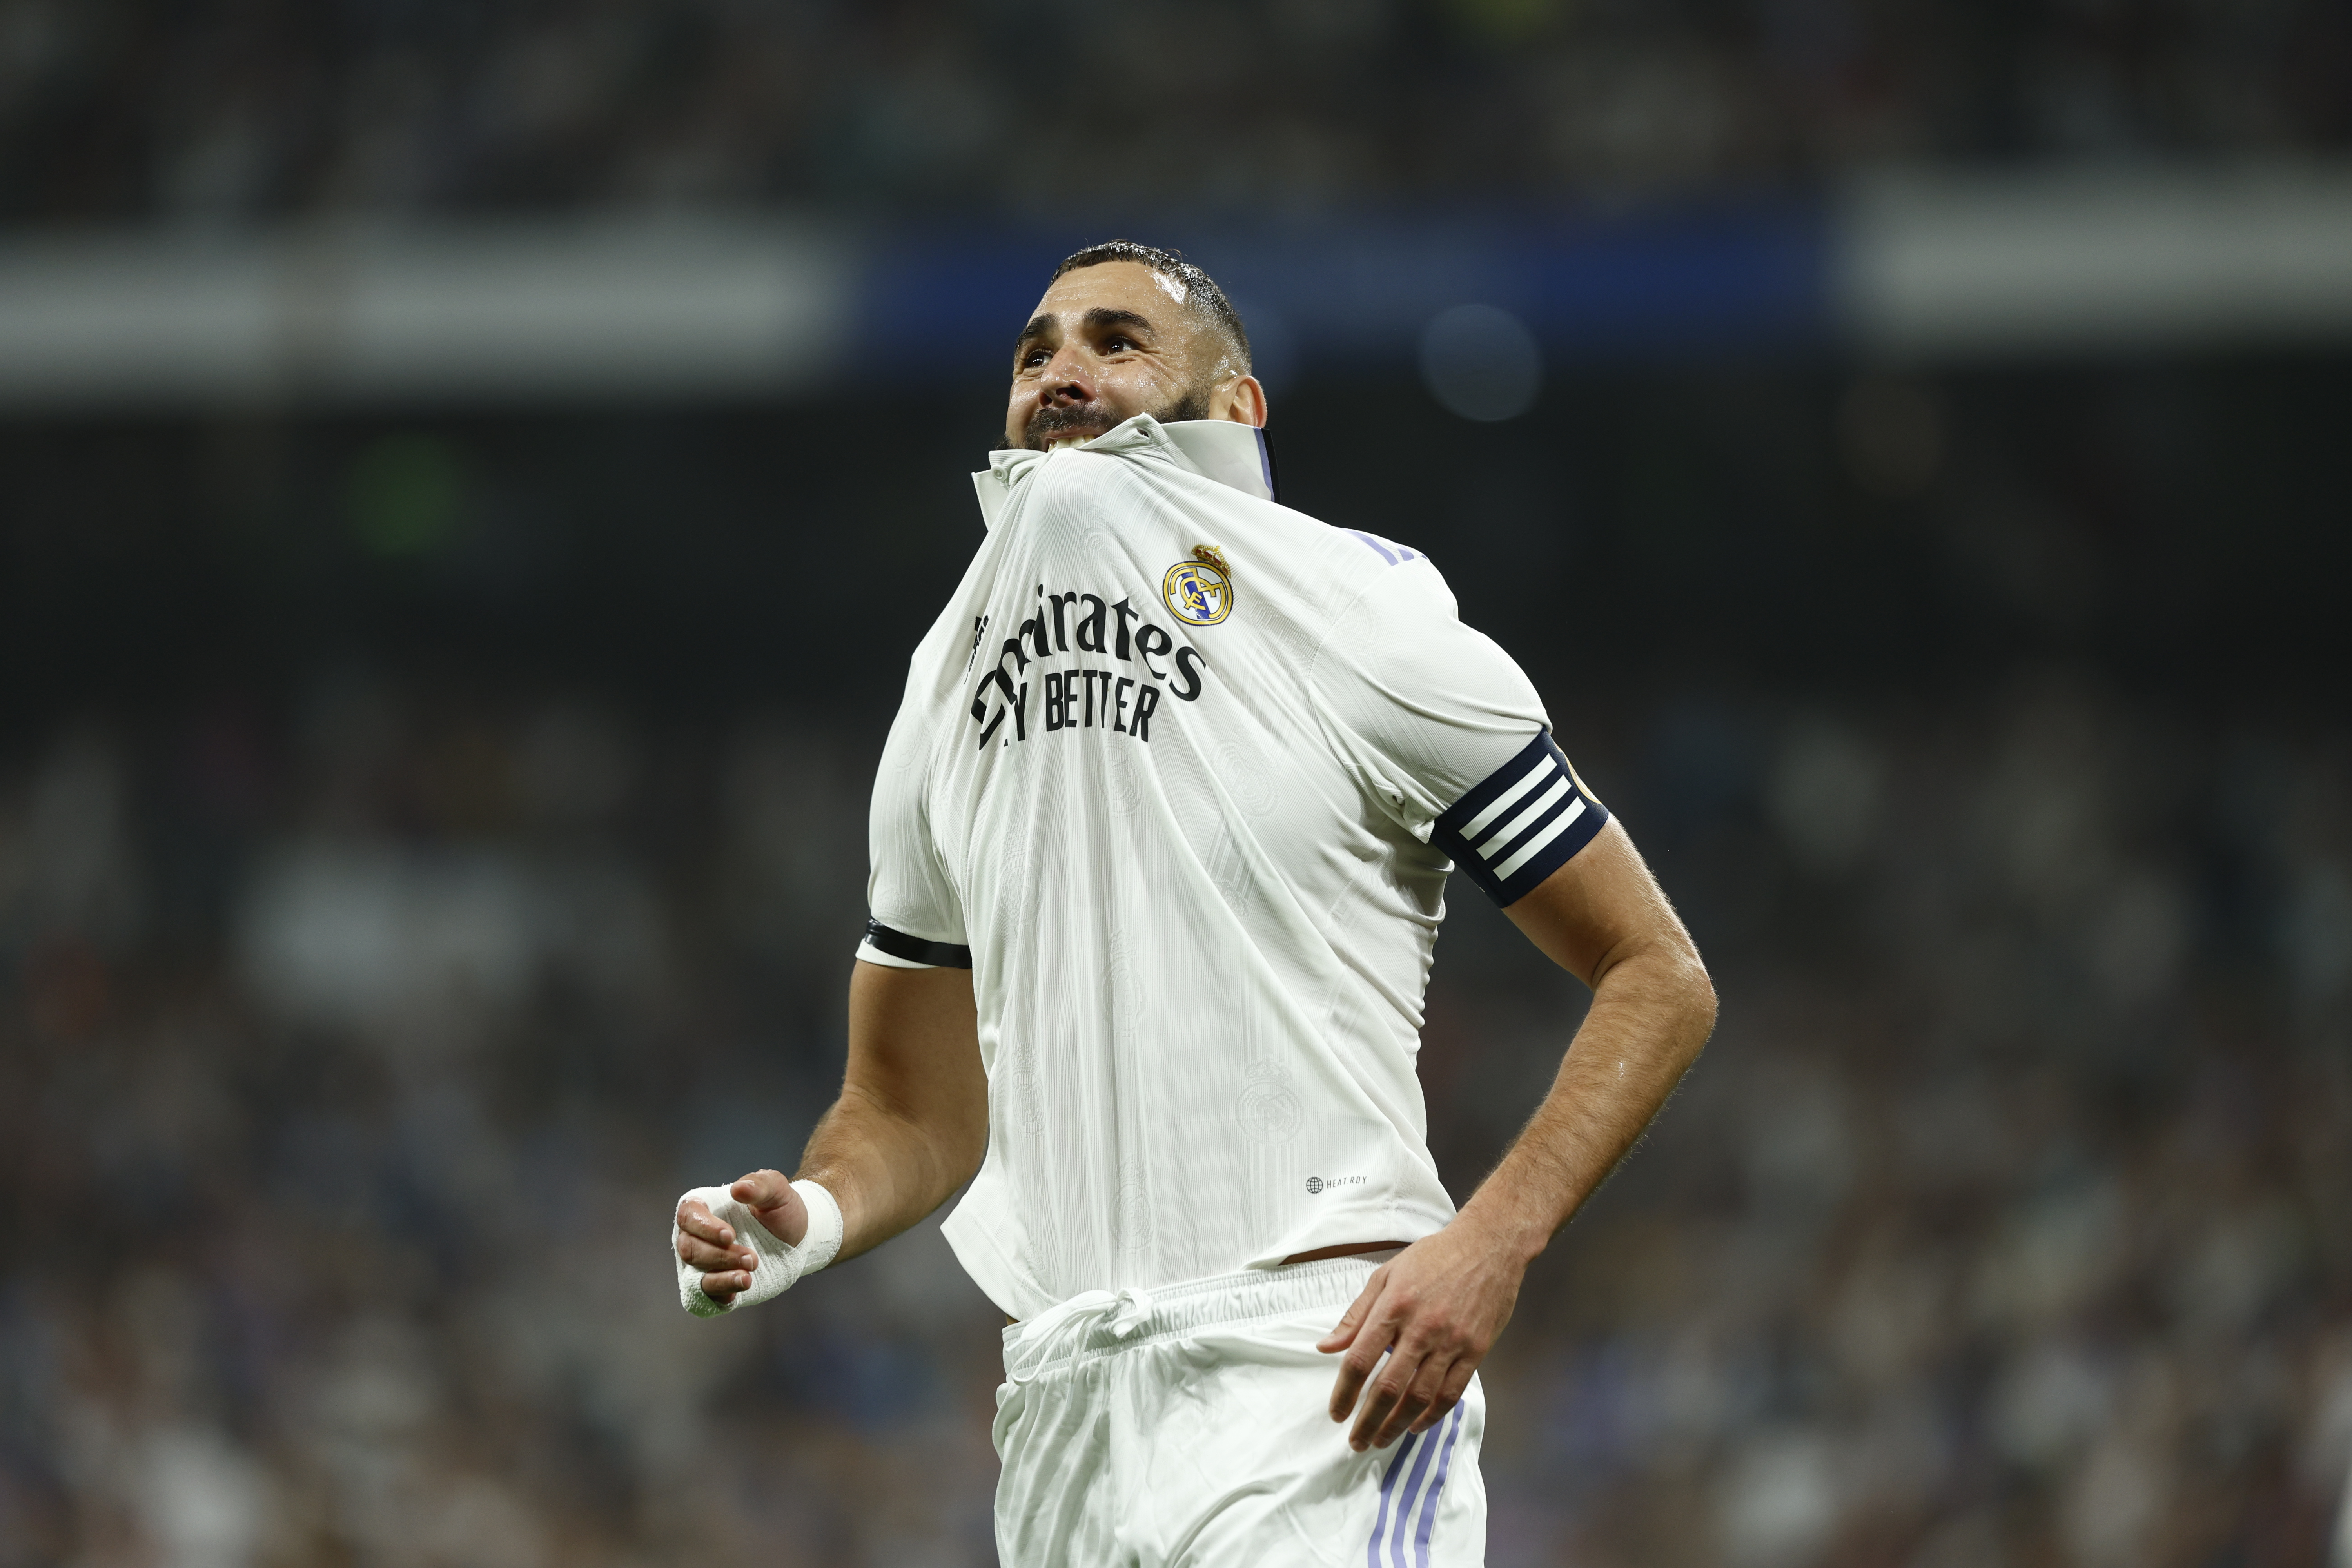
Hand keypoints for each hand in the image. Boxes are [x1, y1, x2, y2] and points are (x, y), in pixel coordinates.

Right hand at [674, 1169, 807, 1305]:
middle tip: (752, 1258)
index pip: (687, 1215)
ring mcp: (704, 1263)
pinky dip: (721, 1292)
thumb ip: (759, 1185)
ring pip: (696, 1274)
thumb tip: (738, 1189)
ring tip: (748, 1276)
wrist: (796, 1237)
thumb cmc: (780, 1209)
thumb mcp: (777, 1191)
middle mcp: (698, 1236)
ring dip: (722, 1277)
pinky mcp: (716, 1284)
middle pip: (689, 1248)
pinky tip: (740, 1286)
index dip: (704, 1227)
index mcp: (706, 1208)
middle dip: (720, 1256)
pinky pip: (707, 1294)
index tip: (730, 1235)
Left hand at [1318, 1217, 1526, 1450]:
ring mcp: (1451, 1342)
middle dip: (1368, 1421)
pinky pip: (1451, 1392)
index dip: (1345, 1392)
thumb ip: (1356, 1315)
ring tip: (1381, 1440)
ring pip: (1420, 1396)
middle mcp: (1421, 1328)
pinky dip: (1432, 1415)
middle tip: (1356, 1442)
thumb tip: (1326, 1346)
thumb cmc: (1433, 1257)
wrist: (1489, 1246)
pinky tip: (1416, 1425)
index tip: (1336, 1413)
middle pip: (1389, 1387)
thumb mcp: (1386, 1275)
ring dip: (1397, 1424)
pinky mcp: (1475, 1350)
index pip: (1361, 1359)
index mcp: (1393, 1306)